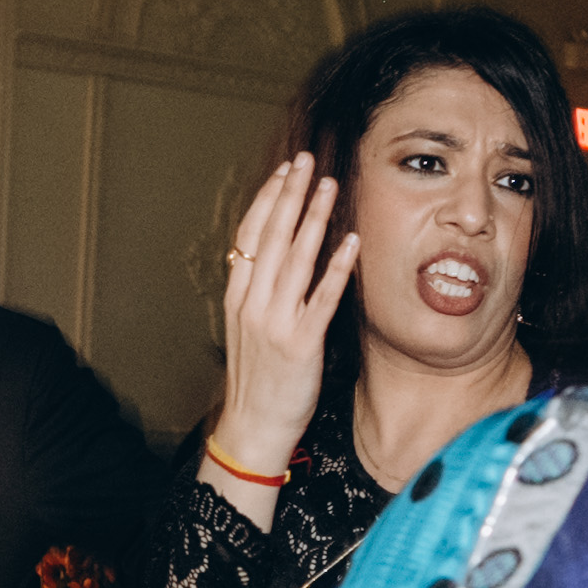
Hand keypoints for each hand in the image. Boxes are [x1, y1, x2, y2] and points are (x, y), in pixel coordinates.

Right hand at [207, 154, 355, 484]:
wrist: (251, 426)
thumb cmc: (256, 379)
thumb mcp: (247, 329)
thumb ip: (258, 292)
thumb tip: (276, 257)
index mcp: (237, 297)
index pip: (249, 235)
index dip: (267, 200)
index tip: (283, 172)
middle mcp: (252, 303)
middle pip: (271, 237)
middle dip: (289, 194)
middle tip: (305, 161)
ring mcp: (275, 322)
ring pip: (295, 258)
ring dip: (313, 218)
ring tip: (328, 186)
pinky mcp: (300, 343)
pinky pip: (321, 297)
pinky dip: (337, 267)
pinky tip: (350, 241)